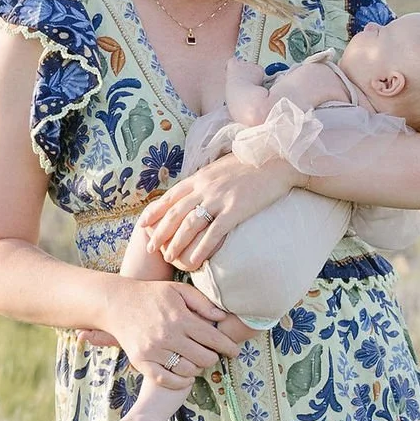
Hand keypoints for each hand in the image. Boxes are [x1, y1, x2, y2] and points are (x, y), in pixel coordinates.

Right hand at [99, 275, 247, 382]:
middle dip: (213, 357)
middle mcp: (168, 335)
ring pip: (188, 370)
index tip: (234, 351)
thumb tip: (222, 317)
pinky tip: (186, 375)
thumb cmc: (151, 294)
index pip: (213, 338)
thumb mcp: (179, 290)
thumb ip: (202, 303)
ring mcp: (153, 350)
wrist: (117, 303)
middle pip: (203, 358)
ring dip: (198, 369)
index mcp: (180, 318)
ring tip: (198, 362)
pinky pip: (166, 379)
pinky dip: (180, 381)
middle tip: (213, 354)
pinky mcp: (141, 361)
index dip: (228, 347)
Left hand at [138, 150, 295, 269]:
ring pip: (189, 224)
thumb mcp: (220, 167)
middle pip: (175, 213)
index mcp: (200, 177)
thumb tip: (194, 189)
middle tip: (150, 248)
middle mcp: (205, 187)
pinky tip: (194, 261)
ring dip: (176, 243)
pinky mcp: (235, 210)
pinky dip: (201, 249)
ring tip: (169, 258)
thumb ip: (205, 179)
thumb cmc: (250, 163)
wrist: (276, 160)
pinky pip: (213, 233)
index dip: (154, 212)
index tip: (143, 225)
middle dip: (159, 232)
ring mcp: (219, 198)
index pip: (170, 196)